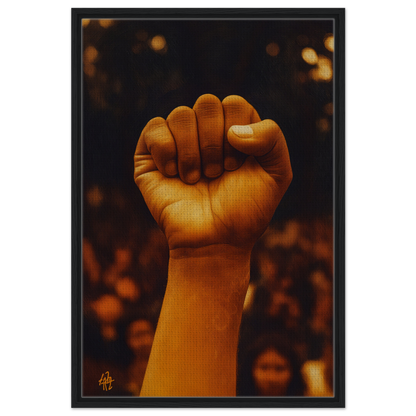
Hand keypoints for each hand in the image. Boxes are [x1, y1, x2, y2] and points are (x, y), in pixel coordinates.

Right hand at [134, 94, 291, 251]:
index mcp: (235, 130)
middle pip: (207, 104)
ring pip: (181, 115)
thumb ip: (272, 137)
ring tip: (195, 179)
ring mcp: (178, 141)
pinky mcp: (150, 155)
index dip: (237, 134)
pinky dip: (167, 151)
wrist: (214, 241)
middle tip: (216, 174)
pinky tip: (173, 175)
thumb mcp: (277, 174)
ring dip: (192, 153)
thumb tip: (232, 130)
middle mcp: (205, 131)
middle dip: (214, 143)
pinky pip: (154, 128)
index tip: (236, 167)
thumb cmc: (245, 210)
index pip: (234, 104)